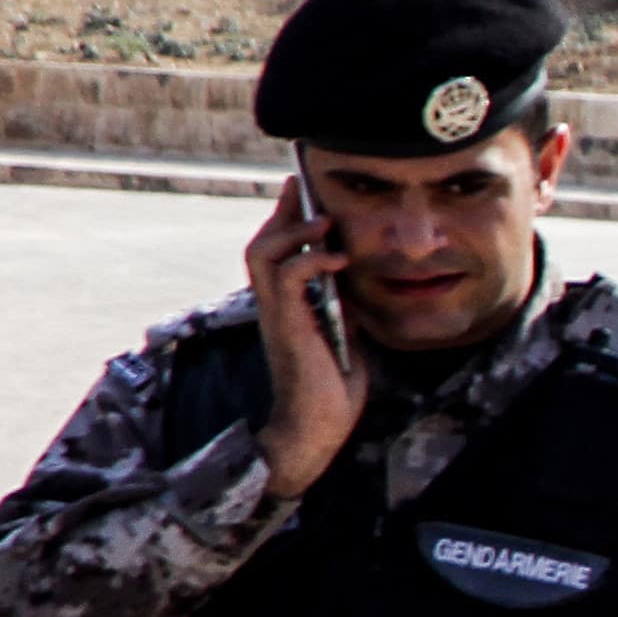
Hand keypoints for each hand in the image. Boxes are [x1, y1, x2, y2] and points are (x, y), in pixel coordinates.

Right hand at [241, 185, 365, 497]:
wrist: (318, 427)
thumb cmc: (332, 390)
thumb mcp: (345, 336)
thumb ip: (342, 307)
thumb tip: (356, 281)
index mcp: (286, 307)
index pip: (275, 253)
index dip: (287, 222)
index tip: (304, 194)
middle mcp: (273, 306)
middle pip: (261, 244)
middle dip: (283, 213)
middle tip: (304, 189)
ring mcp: (276, 314)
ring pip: (262, 253)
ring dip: (294, 231)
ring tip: (325, 223)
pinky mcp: (286, 325)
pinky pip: (288, 278)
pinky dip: (311, 261)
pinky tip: (338, 260)